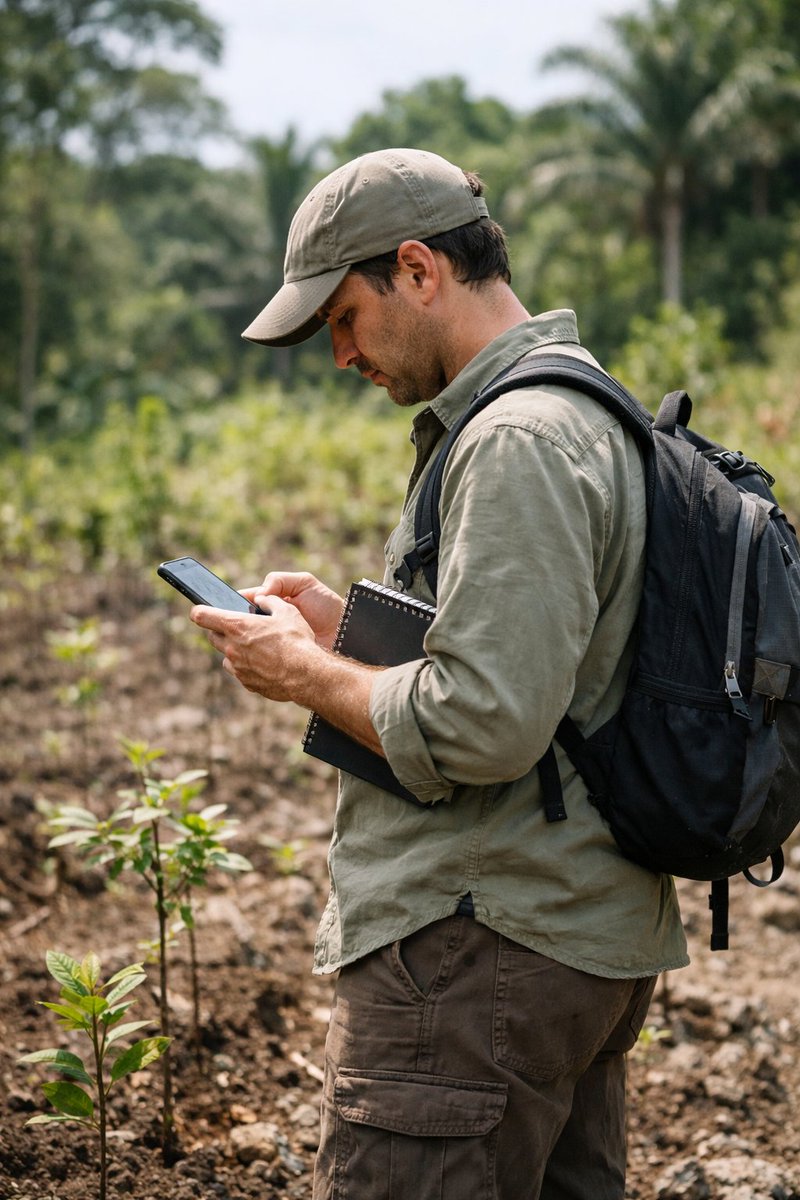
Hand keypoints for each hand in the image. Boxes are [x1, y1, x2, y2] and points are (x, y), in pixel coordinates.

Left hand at [190, 595, 319, 702]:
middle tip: (238, 627)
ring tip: (256, 647)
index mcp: (237, 626)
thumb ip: (270, 601)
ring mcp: (238, 667)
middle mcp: (232, 647)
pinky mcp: (246, 682)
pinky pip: (240, 671)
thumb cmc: (296, 640)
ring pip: (226, 656)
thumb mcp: (287, 611)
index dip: (199, 611)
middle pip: (212, 637)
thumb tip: (262, 599)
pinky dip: (247, 666)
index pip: (202, 616)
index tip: (200, 611)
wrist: (306, 674)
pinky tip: (265, 663)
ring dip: (234, 650)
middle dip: (221, 630)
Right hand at [243, 572, 343, 650]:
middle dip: (235, 622)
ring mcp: (271, 642)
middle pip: (241, 622)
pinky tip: (253, 655)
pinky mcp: (276, 658)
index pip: (245, 601)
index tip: (224, 606)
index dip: (233, 603)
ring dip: (242, 641)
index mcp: (272, 602)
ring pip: (245, 641)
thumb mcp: (306, 583)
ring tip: (240, 640)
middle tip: (233, 625)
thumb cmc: (327, 607)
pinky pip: (257, 658)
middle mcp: (268, 622)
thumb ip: (280, 580)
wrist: (345, 633)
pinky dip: (253, 656)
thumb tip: (258, 595)